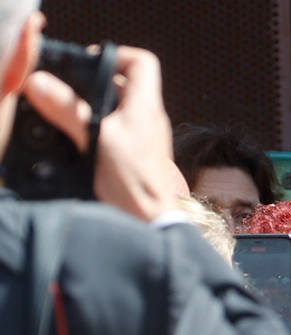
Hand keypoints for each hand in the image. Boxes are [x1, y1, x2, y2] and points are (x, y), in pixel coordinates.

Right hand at [24, 46, 179, 221]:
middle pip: (121, 84)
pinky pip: (111, 131)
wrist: (149, 222)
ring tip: (64, 114)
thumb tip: (40, 83)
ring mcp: (141, 138)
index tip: (87, 63)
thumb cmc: (133, 182)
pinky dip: (92, 128)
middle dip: (91, 83)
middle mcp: (148, 118)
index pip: (142, 62)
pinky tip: (74, 138)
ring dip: (88, 107)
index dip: (115, 55)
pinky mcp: (132, 156)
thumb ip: (68, 110)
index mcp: (146, 107)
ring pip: (113, 108)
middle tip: (65, 91)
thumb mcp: (97, 139)